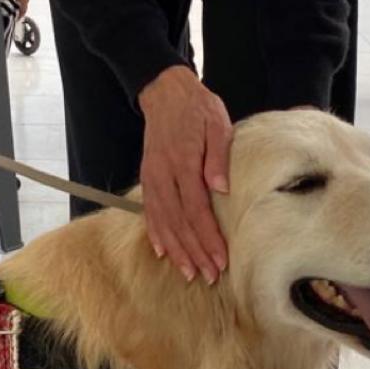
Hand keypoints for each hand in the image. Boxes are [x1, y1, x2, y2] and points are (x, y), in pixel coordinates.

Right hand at [137, 66, 231, 283]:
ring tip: (189, 272)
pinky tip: (163, 252)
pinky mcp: (148, 177)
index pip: (196, 209)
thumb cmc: (197, 108)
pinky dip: (156, 233)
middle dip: (194, 252)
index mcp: (182, 161)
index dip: (208, 237)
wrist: (165, 93)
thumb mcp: (217, 123)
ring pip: (162, 221)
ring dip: (176, 249)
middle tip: (210, 275)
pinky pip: (150, 211)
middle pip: (178, 222)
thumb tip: (221, 188)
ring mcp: (152, 177)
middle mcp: (163, 174)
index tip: (221, 259)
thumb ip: (218, 156)